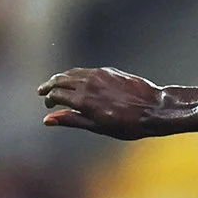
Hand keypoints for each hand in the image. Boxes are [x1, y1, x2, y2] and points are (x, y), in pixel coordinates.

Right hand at [38, 68, 166, 138]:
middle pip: (60, 81)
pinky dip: (74, 74)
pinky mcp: (107, 71)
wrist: (154, 109)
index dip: (49, 100)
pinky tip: (75, 79)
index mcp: (83, 101)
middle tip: (42, 92)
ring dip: (60, 78)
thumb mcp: (98, 127)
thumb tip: (48, 120)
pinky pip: (84, 70)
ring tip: (54, 84)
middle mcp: (87, 84)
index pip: (57, 95)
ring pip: (71, 73)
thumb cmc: (129, 124)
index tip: (48, 105)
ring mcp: (97, 75)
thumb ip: (72, 120)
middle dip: (49, 86)